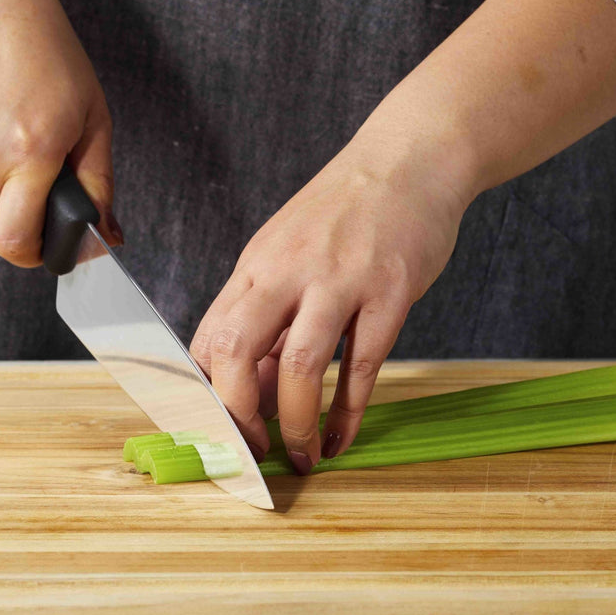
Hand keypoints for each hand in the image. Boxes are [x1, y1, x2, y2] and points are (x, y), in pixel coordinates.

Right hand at [0, 0, 120, 266]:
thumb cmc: (46, 56)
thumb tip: (105, 238)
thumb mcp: (93, 118)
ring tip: (12, 143)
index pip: (16, 242)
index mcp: (32, 150)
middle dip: (21, 221)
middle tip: (39, 184)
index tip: (48, 247)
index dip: (35, 254)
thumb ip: (100, 185)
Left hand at [190, 113, 474, 472]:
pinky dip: (349, 411)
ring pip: (299, 366)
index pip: (209, 339)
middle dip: (237, 415)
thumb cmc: (345, 213)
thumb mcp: (287, 250)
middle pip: (236, 350)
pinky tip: (343, 436)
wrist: (408, 159)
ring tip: (302, 456)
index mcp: (255, 265)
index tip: (219, 432)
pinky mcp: (390, 290)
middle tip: (254, 451)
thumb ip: (267, 314)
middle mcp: (287, 271)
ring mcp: (340, 280)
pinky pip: (363, 363)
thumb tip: (252, 387)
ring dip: (296, 425)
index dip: (207, 396)